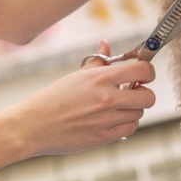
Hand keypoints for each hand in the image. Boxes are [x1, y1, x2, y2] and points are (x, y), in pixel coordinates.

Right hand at [9, 40, 156, 156]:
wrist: (32, 126)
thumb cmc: (53, 98)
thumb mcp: (77, 75)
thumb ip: (99, 61)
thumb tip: (106, 43)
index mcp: (101, 78)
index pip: (143, 71)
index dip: (148, 72)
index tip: (143, 75)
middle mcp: (107, 98)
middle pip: (148, 97)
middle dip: (144, 93)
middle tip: (132, 92)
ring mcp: (106, 119)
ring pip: (139, 113)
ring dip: (132, 109)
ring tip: (117, 106)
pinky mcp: (103, 137)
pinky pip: (129, 129)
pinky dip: (126, 124)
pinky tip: (114, 119)